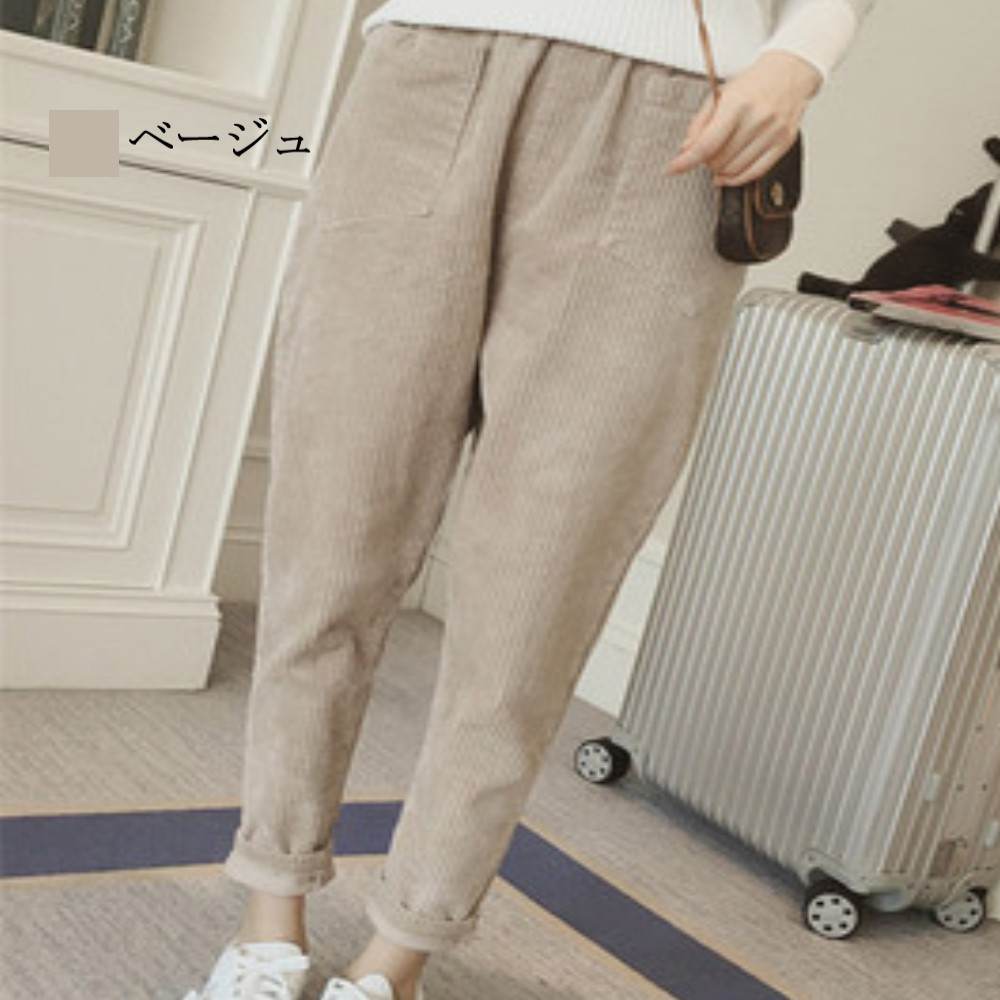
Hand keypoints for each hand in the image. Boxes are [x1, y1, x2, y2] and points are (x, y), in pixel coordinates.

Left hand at [665, 50, 820, 185]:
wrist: (790, 71)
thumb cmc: (754, 83)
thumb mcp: (720, 95)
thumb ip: (700, 124)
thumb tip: (686, 150)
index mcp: (738, 103)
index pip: (707, 144)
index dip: (686, 161)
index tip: (674, 168)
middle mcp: (758, 118)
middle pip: (720, 160)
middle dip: (706, 161)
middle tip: (706, 152)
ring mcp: (773, 132)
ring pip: (735, 170)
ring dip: (721, 170)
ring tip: (719, 158)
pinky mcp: (784, 143)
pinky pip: (756, 173)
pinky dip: (737, 178)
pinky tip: (728, 174)